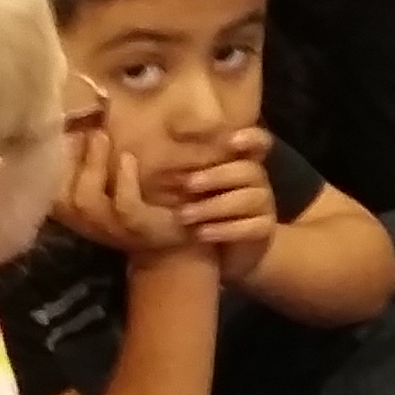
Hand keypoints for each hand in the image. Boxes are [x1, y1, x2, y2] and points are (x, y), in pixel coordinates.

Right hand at [55, 129, 189, 258]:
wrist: (174, 234)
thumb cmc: (134, 194)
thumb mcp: (106, 171)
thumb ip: (88, 148)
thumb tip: (80, 109)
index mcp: (69, 203)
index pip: (43, 182)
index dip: (42, 156)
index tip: (52, 125)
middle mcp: (82, 219)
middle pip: (57, 194)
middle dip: (63, 160)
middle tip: (77, 128)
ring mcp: (108, 227)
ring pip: (85, 201)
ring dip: (92, 166)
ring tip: (100, 136)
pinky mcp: (138, 228)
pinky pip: (124, 206)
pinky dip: (124, 181)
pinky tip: (127, 158)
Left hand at [173, 139, 282, 271]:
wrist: (220, 255)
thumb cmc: (197, 213)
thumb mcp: (182, 191)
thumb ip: (169, 173)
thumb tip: (131, 157)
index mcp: (239, 163)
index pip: (258, 142)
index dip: (250, 138)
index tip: (229, 142)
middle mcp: (256, 182)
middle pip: (250, 170)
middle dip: (218, 176)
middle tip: (186, 185)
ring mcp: (263, 206)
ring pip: (251, 198)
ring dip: (215, 206)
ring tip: (184, 216)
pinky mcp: (263, 231)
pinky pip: (253, 227)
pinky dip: (226, 230)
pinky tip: (201, 234)